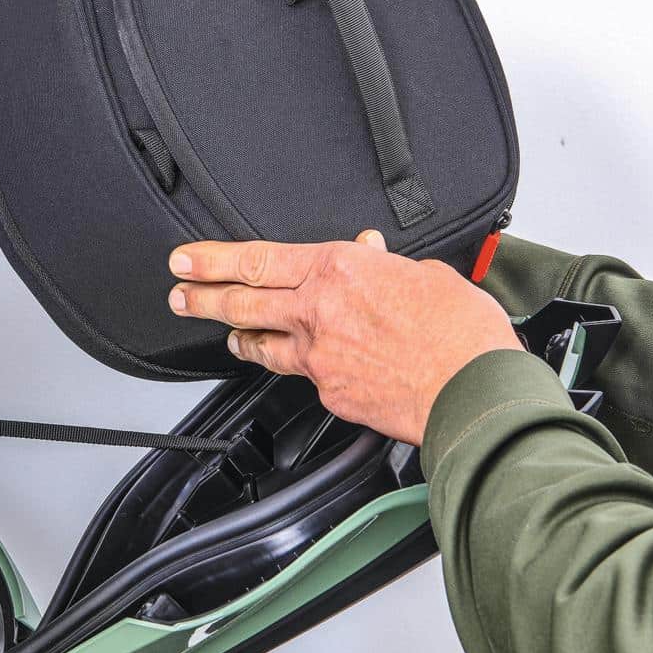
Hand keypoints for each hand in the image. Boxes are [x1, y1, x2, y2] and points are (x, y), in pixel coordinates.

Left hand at [167, 231, 520, 444]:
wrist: (475, 392)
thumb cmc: (462, 333)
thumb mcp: (426, 274)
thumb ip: (386, 266)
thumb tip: (373, 257)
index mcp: (339, 270)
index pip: (258, 260)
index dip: (212, 259)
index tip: (186, 259)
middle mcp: (319, 312)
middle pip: (242, 302)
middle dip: (201, 297)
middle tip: (177, 294)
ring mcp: (320, 358)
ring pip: (262, 345)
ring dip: (238, 336)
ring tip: (223, 332)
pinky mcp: (331, 395)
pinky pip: (302, 378)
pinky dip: (294, 368)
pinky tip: (292, 368)